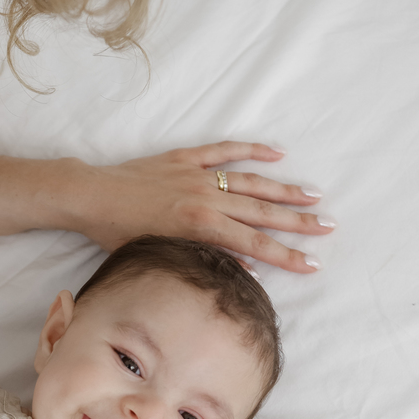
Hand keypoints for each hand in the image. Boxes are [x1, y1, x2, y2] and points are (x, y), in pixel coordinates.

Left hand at [64, 143, 331, 273]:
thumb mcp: (160, 255)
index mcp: (200, 226)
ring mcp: (197, 175)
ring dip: (284, 190)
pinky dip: (251, 150)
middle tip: (329, 227)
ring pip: (251, 182)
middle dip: (298, 222)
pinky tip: (277, 152)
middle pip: (262, 213)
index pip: (254, 245)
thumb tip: (242, 268)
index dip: (286, 255)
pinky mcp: (185, 158)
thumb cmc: (117, 233)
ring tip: (313, 196)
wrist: (90, 196)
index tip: (313, 263)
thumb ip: (203, 260)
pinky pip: (224, 152)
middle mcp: (204, 198)